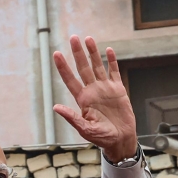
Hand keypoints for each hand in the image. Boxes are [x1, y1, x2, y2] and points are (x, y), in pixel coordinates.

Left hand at [53, 36, 136, 162]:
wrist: (121, 140)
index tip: (56, 54)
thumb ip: (72, 117)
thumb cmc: (102, 138)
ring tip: (88, 39)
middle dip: (78, 53)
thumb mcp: (85, 129)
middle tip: (73, 37)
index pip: (70, 80)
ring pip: (97, 66)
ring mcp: (105, 89)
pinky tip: (108, 50)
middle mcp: (92, 91)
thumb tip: (56, 107)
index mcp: (83, 100)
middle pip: (83, 68)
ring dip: (93, 53)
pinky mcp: (118, 90)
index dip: (63, 67)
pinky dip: (111, 61)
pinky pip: (114, 72)